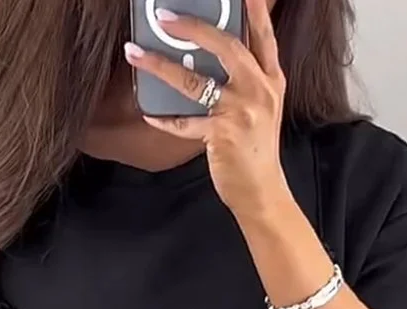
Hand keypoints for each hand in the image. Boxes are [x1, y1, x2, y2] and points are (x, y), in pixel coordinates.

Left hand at [125, 0, 291, 227]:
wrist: (262, 192)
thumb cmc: (256, 150)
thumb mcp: (262, 109)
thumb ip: (245, 81)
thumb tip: (209, 59)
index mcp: (270, 80)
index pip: (263, 35)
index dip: (252, 10)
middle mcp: (258, 90)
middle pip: (226, 46)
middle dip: (193, 27)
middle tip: (165, 18)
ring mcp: (240, 111)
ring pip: (194, 81)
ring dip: (160, 66)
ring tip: (136, 54)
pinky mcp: (222, 134)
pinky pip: (184, 122)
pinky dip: (164, 119)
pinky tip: (150, 114)